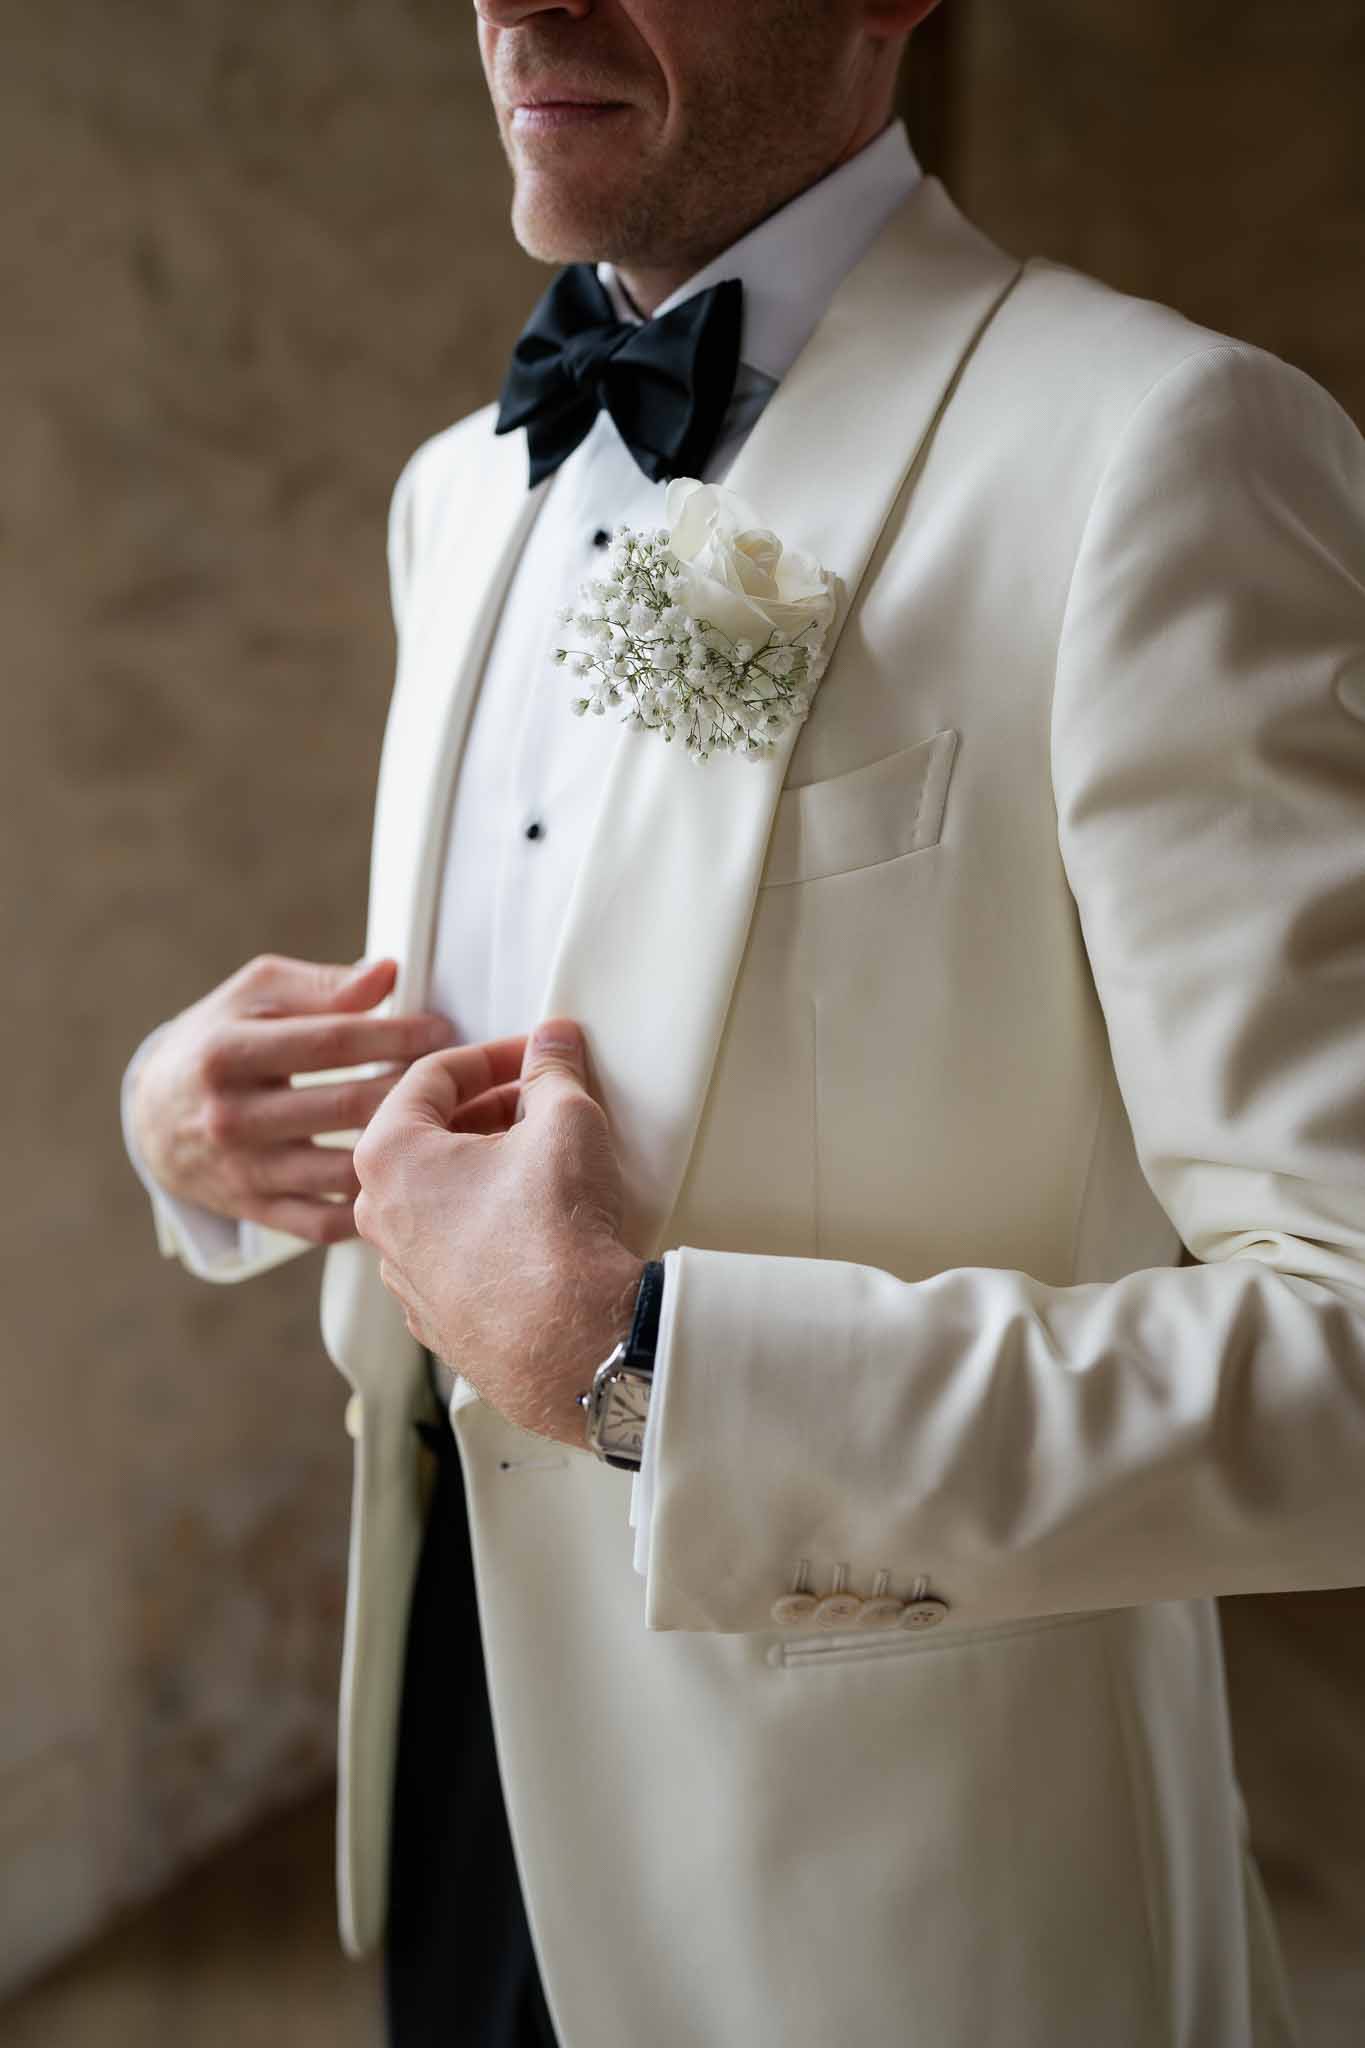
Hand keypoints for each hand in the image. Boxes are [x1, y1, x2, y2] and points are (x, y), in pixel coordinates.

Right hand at [130, 954, 452, 1244]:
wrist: (152, 1116)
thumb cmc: (218, 1040)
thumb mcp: (254, 995)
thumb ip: (321, 985)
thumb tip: (386, 974)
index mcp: (228, 1053)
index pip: (330, 1043)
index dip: (394, 1035)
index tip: (440, 1030)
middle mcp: (231, 1117)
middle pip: (345, 1107)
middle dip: (412, 1090)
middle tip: (459, 1078)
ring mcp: (242, 1171)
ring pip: (343, 1168)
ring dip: (406, 1151)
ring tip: (449, 1127)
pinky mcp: (255, 1210)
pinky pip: (326, 1220)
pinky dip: (372, 1204)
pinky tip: (408, 1177)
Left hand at [353, 1019, 644, 1444]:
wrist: (569, 1344)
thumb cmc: (551, 1228)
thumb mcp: (565, 1122)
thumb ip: (552, 1071)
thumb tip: (554, 1040)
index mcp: (388, 1155)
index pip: (431, 1077)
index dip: (491, 1054)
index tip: (532, 1054)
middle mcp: (377, 1215)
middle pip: (426, 1138)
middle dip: (485, 1110)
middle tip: (539, 1100)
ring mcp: (401, 1274)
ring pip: (435, 1198)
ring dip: (481, 1169)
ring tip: (539, 1160)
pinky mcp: (433, 1317)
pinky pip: (449, 1252)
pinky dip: (482, 1226)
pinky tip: (529, 1225)